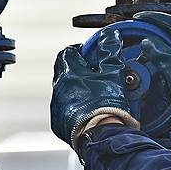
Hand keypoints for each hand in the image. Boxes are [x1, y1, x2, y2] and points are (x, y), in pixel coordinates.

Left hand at [50, 29, 137, 150]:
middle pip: (63, 71)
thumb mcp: (113, 72)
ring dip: (75, 90)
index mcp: (69, 73)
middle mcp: (59, 88)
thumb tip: (109, 34)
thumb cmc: (107, 104)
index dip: (78, 50)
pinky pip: (64, 110)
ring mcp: (57, 106)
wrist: (102, 135)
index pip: (67, 53)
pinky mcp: (58, 123)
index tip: (88, 54)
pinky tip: (88, 111)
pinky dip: (74, 107)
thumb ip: (109, 51)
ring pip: (63, 91)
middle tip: (92, 72)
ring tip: (93, 94)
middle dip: (76, 69)